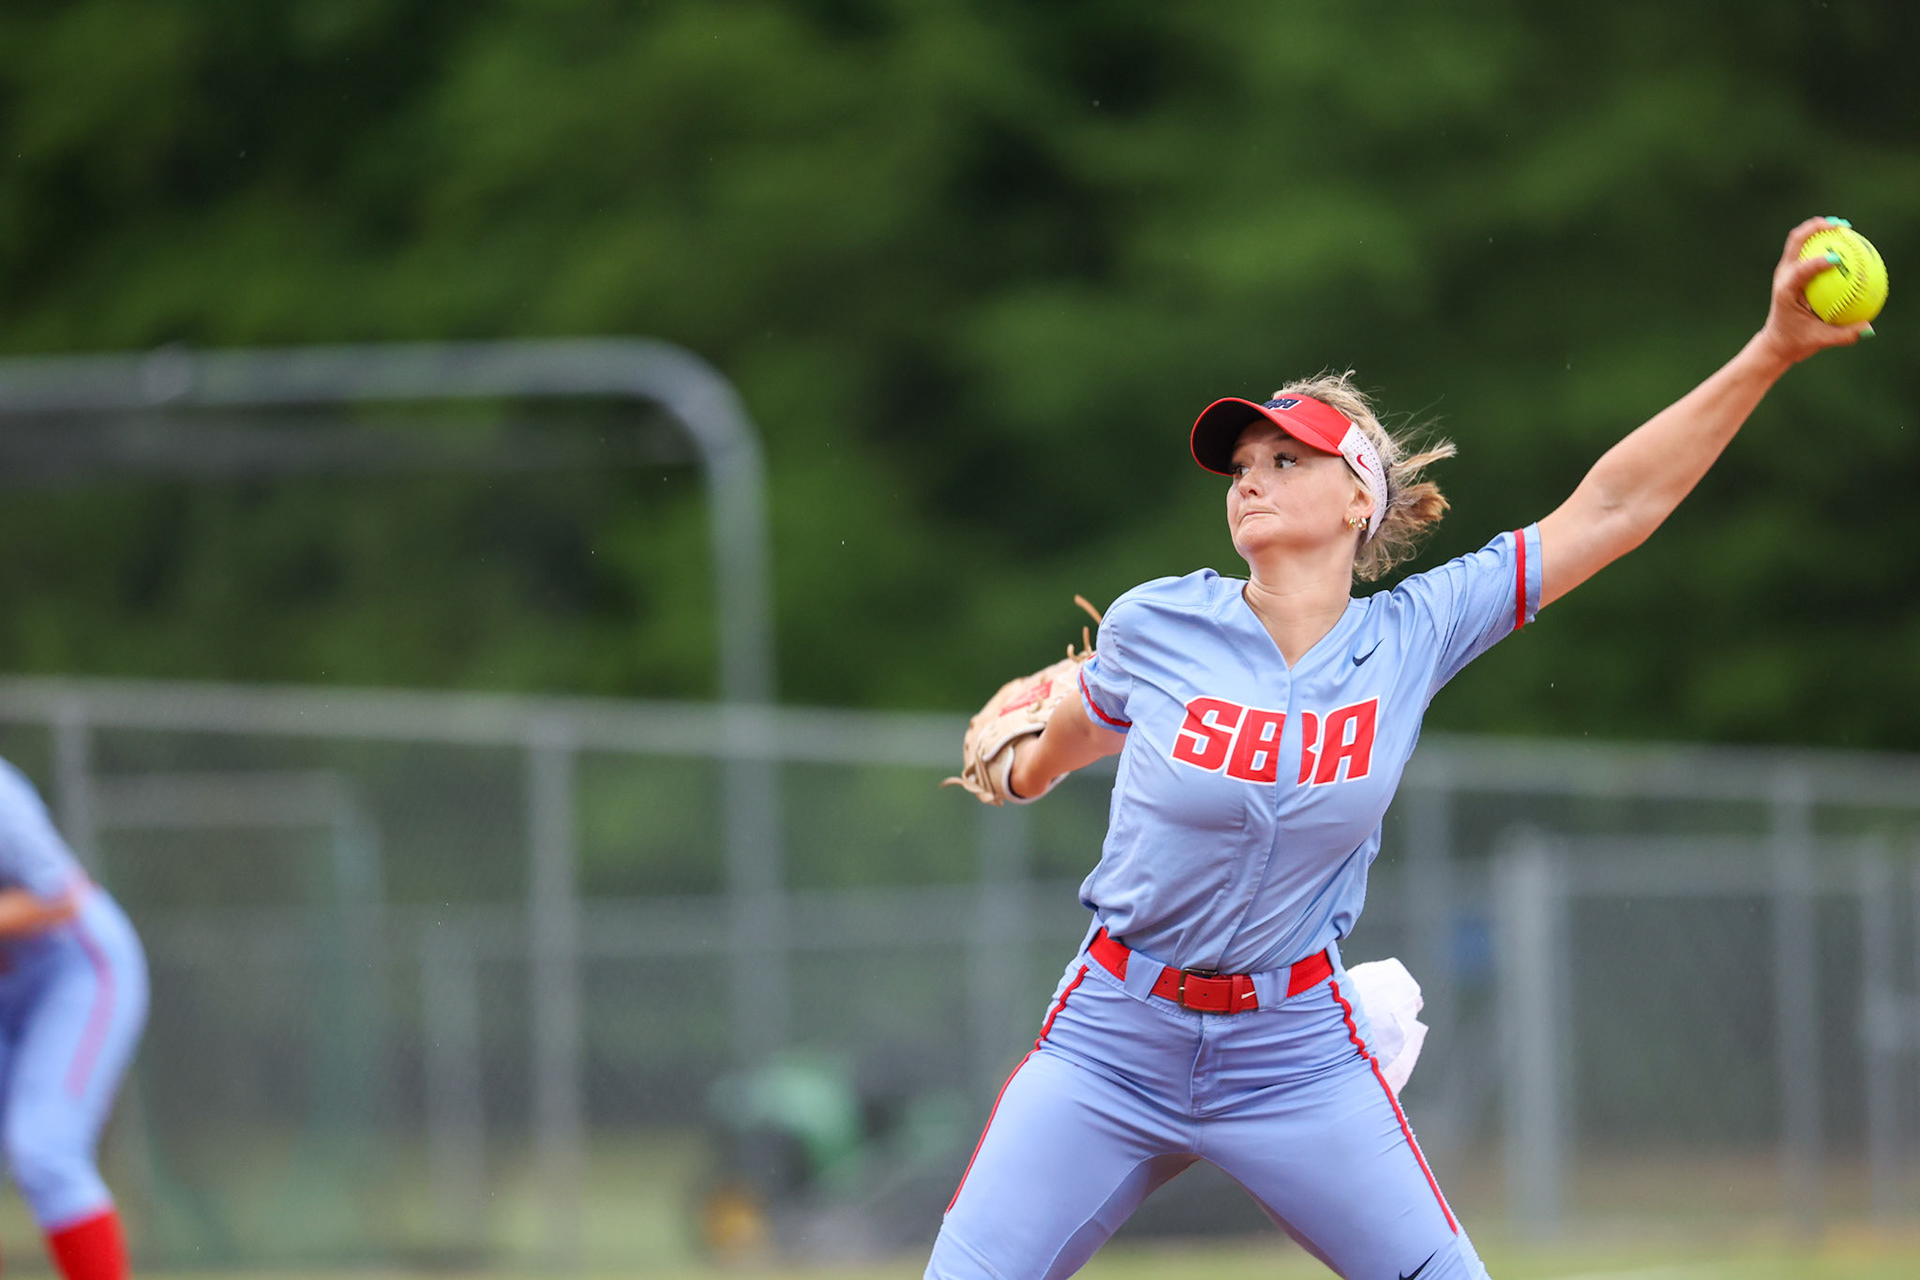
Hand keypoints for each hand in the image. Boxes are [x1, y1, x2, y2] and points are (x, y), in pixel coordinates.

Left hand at [1755, 217, 1874, 368]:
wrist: (1777, 341)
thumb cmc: (1797, 340)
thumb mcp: (1820, 341)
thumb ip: (1843, 335)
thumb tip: (1869, 328)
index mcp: (1786, 291)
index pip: (1799, 272)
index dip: (1816, 263)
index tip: (1836, 259)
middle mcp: (1783, 276)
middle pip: (1795, 242)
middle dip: (1814, 229)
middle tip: (1838, 226)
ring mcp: (1785, 271)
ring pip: (1798, 240)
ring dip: (1817, 228)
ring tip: (1842, 225)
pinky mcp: (1791, 271)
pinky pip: (1806, 249)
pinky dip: (1822, 241)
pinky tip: (1843, 241)